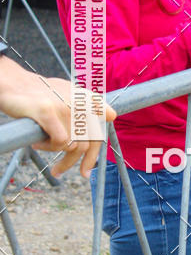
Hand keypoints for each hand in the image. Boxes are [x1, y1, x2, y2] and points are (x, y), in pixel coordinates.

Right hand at [0, 61, 115, 177]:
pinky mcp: (49, 112)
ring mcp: (65, 107)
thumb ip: (90, 103)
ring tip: (41, 146)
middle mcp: (80, 102)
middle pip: (87, 144)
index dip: (93, 155)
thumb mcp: (69, 92)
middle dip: (72, 163)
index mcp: (87, 98)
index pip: (99, 131)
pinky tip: (37, 142)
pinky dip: (47, 147)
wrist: (14, 82)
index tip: (86, 171)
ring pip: (72, 146)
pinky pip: (59, 142)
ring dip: (54, 152)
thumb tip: (112, 115)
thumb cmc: (40, 92)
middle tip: (58, 172)